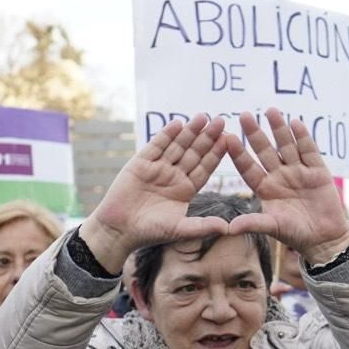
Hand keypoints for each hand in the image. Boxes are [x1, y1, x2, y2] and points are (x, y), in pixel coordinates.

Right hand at [81, 114, 231, 270]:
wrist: (119, 229)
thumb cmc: (150, 232)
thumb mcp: (180, 229)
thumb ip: (203, 227)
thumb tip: (227, 228)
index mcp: (186, 189)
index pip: (205, 167)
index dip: (216, 153)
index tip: (230, 140)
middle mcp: (174, 175)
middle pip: (194, 152)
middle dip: (207, 137)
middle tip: (221, 120)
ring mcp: (158, 167)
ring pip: (177, 145)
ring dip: (190, 131)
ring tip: (203, 116)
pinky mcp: (141, 163)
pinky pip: (155, 146)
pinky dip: (166, 135)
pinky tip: (177, 123)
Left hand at [225, 109, 348, 264]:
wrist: (324, 239)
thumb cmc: (296, 234)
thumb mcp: (273, 228)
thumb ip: (253, 224)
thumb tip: (230, 228)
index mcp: (265, 188)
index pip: (248, 168)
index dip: (238, 153)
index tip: (227, 138)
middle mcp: (279, 176)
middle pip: (265, 151)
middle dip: (255, 134)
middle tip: (244, 115)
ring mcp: (298, 172)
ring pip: (286, 146)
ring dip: (279, 129)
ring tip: (270, 111)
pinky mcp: (318, 171)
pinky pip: (309, 151)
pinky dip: (303, 138)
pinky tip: (296, 123)